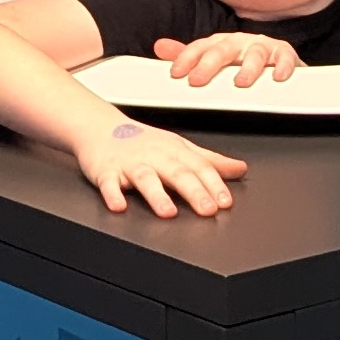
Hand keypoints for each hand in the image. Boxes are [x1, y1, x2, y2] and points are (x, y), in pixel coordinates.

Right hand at [75, 117, 250, 218]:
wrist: (99, 128)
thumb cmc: (142, 142)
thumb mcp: (179, 147)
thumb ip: (210, 161)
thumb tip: (240, 169)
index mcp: (174, 151)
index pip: (199, 167)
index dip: (214, 184)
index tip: (226, 202)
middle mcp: (154, 156)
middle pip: (176, 173)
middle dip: (193, 192)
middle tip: (208, 209)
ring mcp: (129, 164)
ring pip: (145, 179)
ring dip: (157, 195)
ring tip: (168, 212)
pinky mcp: (105, 172)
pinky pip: (108, 184)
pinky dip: (112, 195)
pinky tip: (119, 206)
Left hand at [155, 31, 303, 92]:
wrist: (278, 59)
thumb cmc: (242, 61)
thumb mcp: (214, 59)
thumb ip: (189, 55)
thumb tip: (159, 47)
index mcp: (221, 43)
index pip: (200, 47)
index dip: (187, 58)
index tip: (176, 73)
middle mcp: (240, 41)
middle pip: (223, 49)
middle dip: (209, 64)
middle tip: (197, 80)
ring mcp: (263, 46)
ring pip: (254, 53)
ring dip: (247, 68)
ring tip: (240, 83)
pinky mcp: (285, 54)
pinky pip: (285, 58)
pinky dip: (282, 66)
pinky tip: (276, 77)